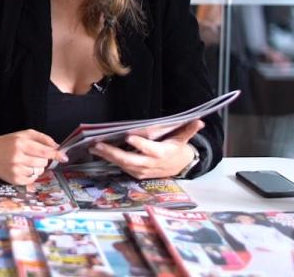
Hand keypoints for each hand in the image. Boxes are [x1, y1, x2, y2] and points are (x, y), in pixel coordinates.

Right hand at [0, 130, 68, 185]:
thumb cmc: (8, 143)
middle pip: (43, 162)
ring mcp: (15, 169)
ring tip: (26, 161)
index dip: (56, 154)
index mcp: (20, 143)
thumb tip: (57, 147)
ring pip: (39, 171)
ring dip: (37, 167)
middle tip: (33, 155)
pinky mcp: (14, 179)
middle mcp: (17, 157)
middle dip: (42, 159)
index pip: (44, 151)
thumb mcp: (23, 134)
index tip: (64, 157)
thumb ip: (42, 138)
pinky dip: (31, 174)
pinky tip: (23, 168)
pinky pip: (32, 179)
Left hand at [88, 119, 203, 178]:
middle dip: (113, 153)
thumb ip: (188, 130)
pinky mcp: (135, 173)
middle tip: (98, 144)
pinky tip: (98, 151)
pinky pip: (121, 167)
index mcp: (162, 154)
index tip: (128, 137)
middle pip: (130, 160)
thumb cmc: (177, 149)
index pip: (149, 149)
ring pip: (122, 165)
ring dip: (107, 156)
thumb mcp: (183, 139)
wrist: (178, 167)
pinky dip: (109, 159)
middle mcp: (150, 164)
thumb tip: (199, 121)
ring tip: (93, 147)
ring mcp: (142, 170)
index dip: (139, 144)